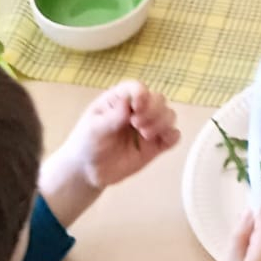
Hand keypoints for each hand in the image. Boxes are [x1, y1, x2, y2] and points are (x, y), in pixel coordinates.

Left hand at [53, 80, 180, 191]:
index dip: (142, 94)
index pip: (137, 88)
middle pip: (158, 99)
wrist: (88, 172)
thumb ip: (111, 118)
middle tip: (137, 124)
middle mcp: (138, 109)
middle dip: (152, 111)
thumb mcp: (94, 130)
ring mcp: (148, 127)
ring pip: (169, 115)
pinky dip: (173, 136)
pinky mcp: (156, 145)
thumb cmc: (87, 143)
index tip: (137, 107)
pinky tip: (161, 142)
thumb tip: (127, 103)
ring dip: (162, 122)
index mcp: (121, 99)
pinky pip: (173, 136)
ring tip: (145, 135)